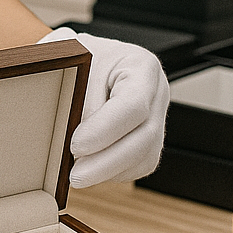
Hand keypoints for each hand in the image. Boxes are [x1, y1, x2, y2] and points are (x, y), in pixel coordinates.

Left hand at [37, 28, 166, 185]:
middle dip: (106, 161)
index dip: (104, 130)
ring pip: (144, 157)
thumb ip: (78, 94)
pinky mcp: (150, 138)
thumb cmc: (80, 57)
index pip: (132, 105)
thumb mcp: (74, 63)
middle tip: (75, 175)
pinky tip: (92, 169)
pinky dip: (114, 172)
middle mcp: (156, 92)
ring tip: (77, 174)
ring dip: (109, 171)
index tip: (75, 145)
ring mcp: (158, 117)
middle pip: (143, 137)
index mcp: (141, 66)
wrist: (88, 59)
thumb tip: (74, 135)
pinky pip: (139, 165)